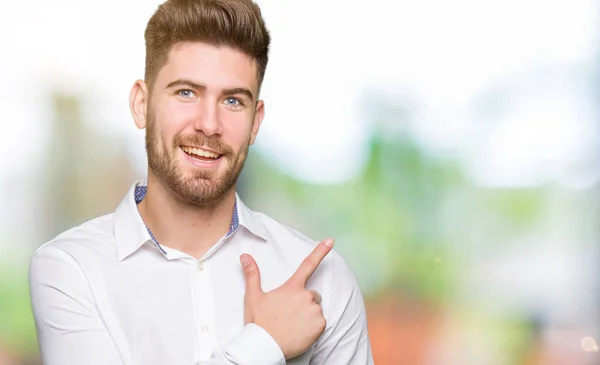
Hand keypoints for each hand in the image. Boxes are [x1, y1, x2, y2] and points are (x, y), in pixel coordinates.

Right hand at [240, 238, 334, 358]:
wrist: (265, 347)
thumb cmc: (259, 323)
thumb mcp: (253, 297)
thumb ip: (252, 274)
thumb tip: (245, 256)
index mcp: (292, 287)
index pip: (308, 264)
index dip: (321, 251)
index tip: (331, 240)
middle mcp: (306, 296)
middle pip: (312, 294)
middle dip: (304, 301)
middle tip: (289, 313)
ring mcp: (314, 311)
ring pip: (316, 308)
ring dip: (308, 314)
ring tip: (293, 324)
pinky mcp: (320, 325)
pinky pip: (320, 322)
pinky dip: (313, 327)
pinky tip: (300, 332)